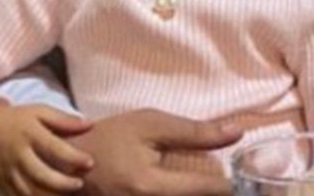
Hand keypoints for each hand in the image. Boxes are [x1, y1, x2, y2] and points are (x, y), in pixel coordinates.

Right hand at [0, 98, 94, 195]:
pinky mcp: (0, 184)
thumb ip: (63, 120)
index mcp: (29, 134)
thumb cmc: (14, 119)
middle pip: (41, 174)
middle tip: (80, 184)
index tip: (90, 162)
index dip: (74, 157)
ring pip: (29, 191)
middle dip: (63, 183)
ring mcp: (8, 172)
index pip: (54, 148)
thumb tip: (90, 125)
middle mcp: (18, 155)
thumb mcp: (38, 112)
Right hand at [70, 108, 243, 195]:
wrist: (69, 163)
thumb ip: (194, 132)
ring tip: (211, 184)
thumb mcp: (150, 124)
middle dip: (215, 192)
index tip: (244, 175)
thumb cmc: (110, 139)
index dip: (229, 184)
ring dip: (200, 193)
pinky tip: (187, 188)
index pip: (205, 191)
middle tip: (233, 182)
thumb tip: (236, 133)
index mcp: (148, 187)